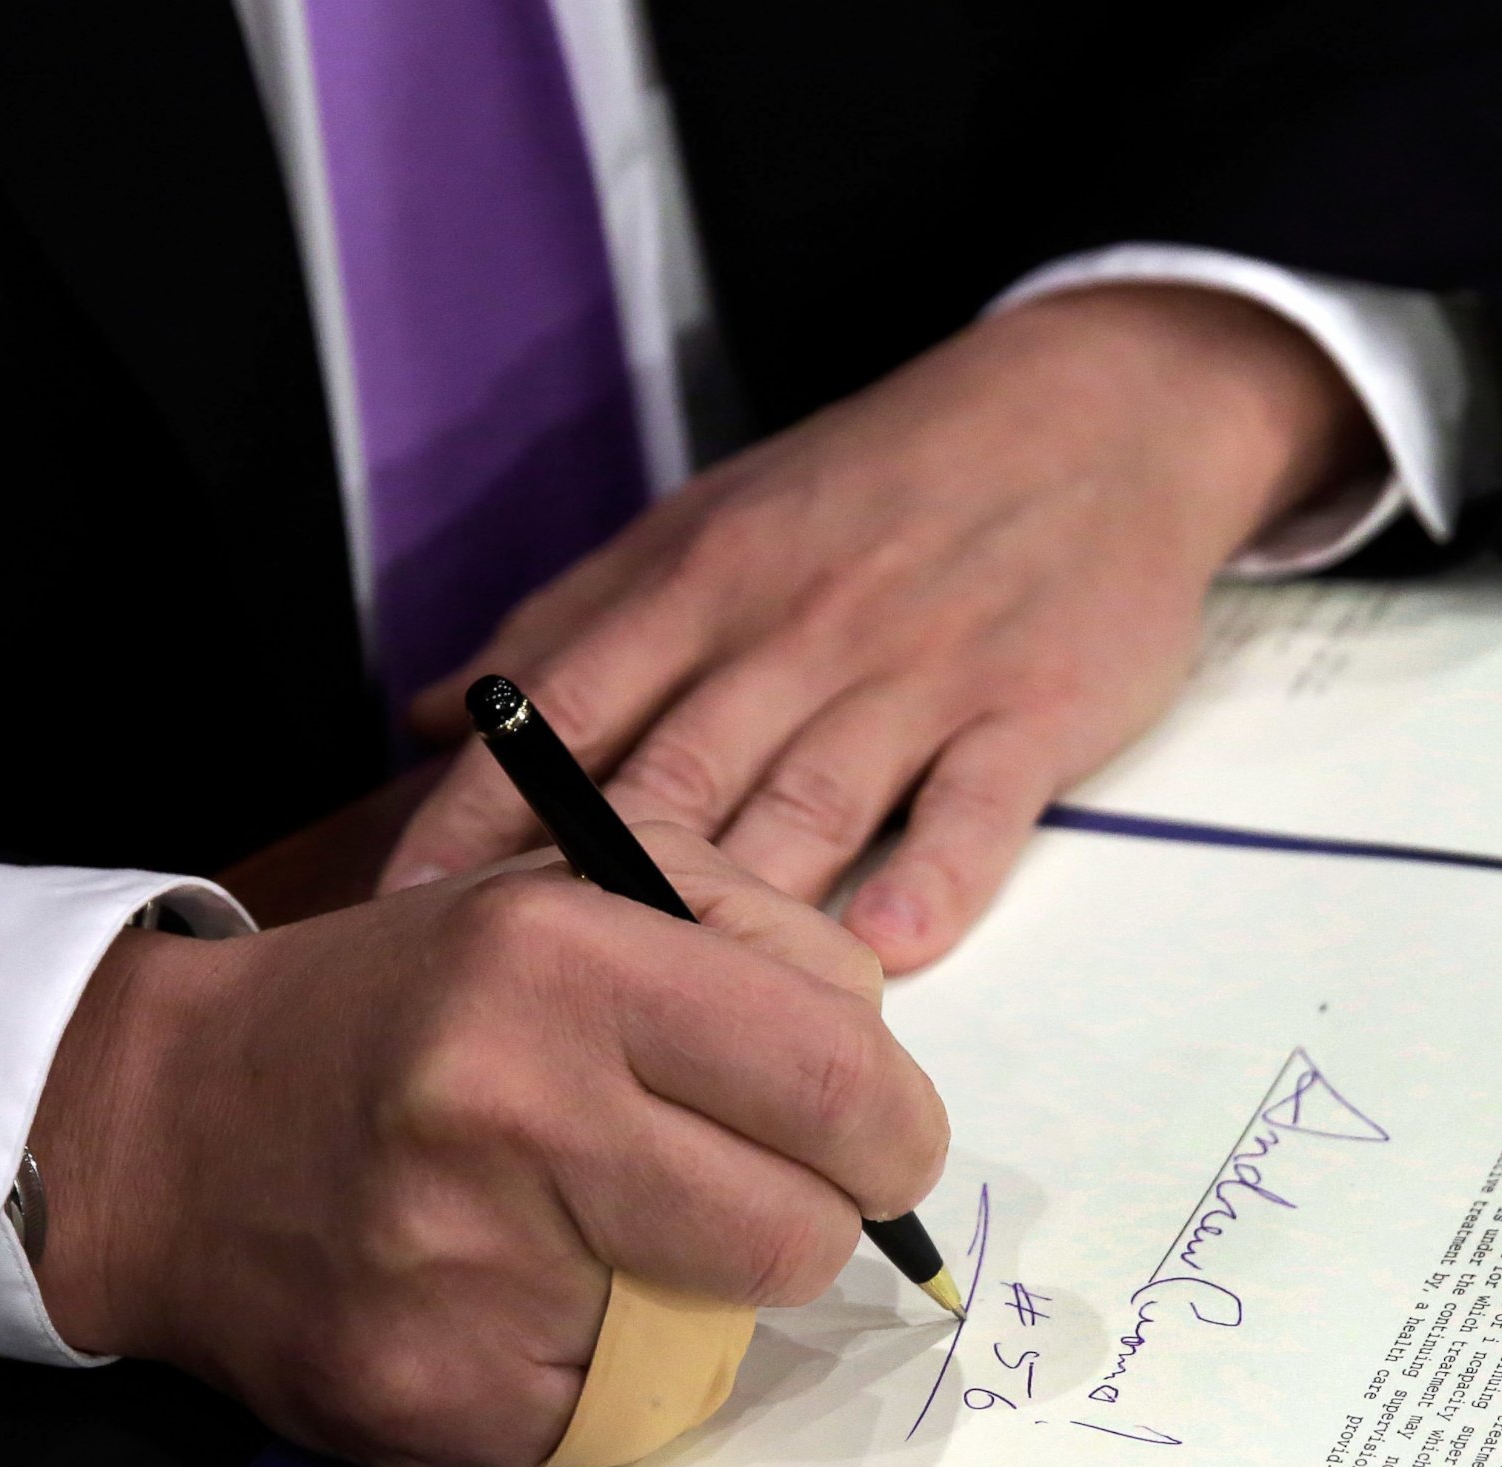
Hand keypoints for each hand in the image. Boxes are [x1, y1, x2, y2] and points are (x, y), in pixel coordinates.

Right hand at [26, 825, 947, 1466]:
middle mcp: (506, 1107)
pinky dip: (602, 1365)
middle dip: (803, 1221)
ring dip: (696, 1294)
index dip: (890, 1130)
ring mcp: (459, 1269)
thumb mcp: (570, 893)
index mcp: (560, 958)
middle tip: (742, 1188)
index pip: (839, 1081)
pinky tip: (520, 1291)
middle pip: (800, 1237)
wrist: (165, 1129)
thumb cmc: (407, 1005)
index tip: (872, 1142)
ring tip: (600, 1225)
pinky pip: (618, 1413)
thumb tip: (881, 1074)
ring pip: (717, 1336)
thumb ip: (756, 942)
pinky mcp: (430, 1395)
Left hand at [382, 284, 1372, 969]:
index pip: (564, 714)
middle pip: (672, 780)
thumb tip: (426, 715)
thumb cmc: (881, 485)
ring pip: (806, 806)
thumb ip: (574, 623)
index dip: (477, 817)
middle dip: (584, 899)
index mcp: (703, 583)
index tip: (406, 915)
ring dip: (739, 913)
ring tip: (676, 1021)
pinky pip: (970, 806)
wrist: (1095, 411)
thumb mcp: (712, 519)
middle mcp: (795, 631)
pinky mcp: (1029, 709)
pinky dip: (928, 877)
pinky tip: (884, 950)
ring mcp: (915, 672)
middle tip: (521, 1006)